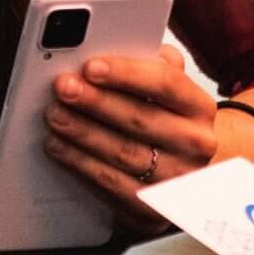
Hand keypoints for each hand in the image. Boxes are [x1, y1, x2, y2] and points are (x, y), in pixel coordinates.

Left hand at [43, 44, 219, 219]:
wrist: (187, 173)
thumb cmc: (168, 120)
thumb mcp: (170, 89)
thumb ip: (150, 63)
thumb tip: (110, 45)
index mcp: (199, 107)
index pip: (166, 83)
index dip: (126, 73)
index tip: (91, 66)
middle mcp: (195, 144)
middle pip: (140, 119)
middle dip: (95, 102)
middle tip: (63, 87)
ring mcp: (176, 180)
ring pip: (123, 153)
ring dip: (82, 133)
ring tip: (54, 115)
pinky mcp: (151, 209)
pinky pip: (111, 185)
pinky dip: (80, 164)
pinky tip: (59, 146)